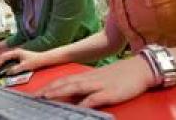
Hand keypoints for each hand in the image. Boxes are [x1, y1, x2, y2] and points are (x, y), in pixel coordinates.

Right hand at [0, 49, 46, 74]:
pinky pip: (10, 58)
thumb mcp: (25, 66)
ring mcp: (17, 53)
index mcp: (16, 52)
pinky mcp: (19, 56)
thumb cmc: (35, 61)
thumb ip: (16, 69)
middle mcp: (16, 52)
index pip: (4, 56)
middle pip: (4, 55)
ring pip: (6, 57)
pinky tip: (3, 65)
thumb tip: (7, 72)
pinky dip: (5, 62)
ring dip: (0, 61)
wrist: (43, 59)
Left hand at [35, 55, 155, 107]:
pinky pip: (95, 98)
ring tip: (46, 97)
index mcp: (87, 76)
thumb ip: (88, 87)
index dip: (49, 86)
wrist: (141, 68)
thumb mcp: (101, 80)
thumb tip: (75, 97)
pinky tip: (77, 107)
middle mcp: (89, 79)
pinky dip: (85, 102)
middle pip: (65, 83)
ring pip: (75, 87)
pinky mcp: (110, 92)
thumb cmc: (121, 76)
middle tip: (35, 96)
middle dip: (48, 90)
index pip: (64, 80)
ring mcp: (99, 85)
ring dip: (59, 92)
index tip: (37, 92)